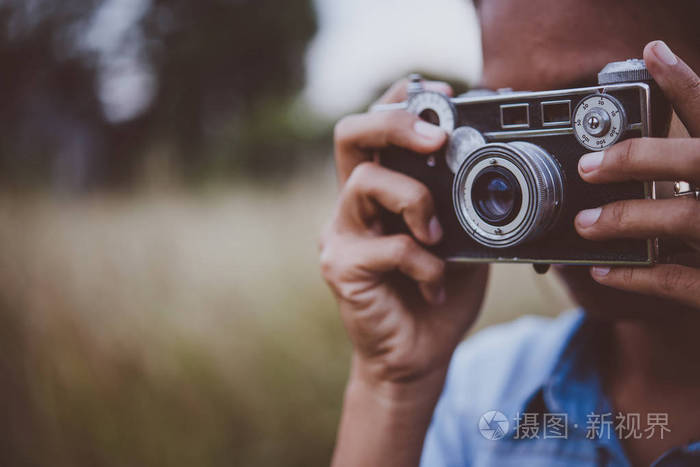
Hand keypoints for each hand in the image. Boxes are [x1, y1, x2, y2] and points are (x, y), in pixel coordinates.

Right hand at [320, 79, 488, 392]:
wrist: (416, 355)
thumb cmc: (438, 293)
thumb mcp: (462, 238)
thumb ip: (463, 204)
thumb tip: (497, 167)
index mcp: (381, 191)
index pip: (375, 128)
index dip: (401, 100)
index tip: (443, 94)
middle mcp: (353, 205)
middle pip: (350, 135)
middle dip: (395, 123)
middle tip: (436, 137)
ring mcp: (341, 234)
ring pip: (365, 184)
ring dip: (414, 201)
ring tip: (437, 234)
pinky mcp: (342, 268)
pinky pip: (387, 247)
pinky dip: (423, 263)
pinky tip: (434, 286)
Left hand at [574, 41, 699, 309]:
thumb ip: (698, 165)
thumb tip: (649, 154)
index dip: (685, 83)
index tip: (652, 52)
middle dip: (640, 157)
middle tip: (589, 166)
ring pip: (684, 218)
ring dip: (628, 218)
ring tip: (585, 222)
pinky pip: (680, 281)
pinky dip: (636, 276)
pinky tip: (603, 270)